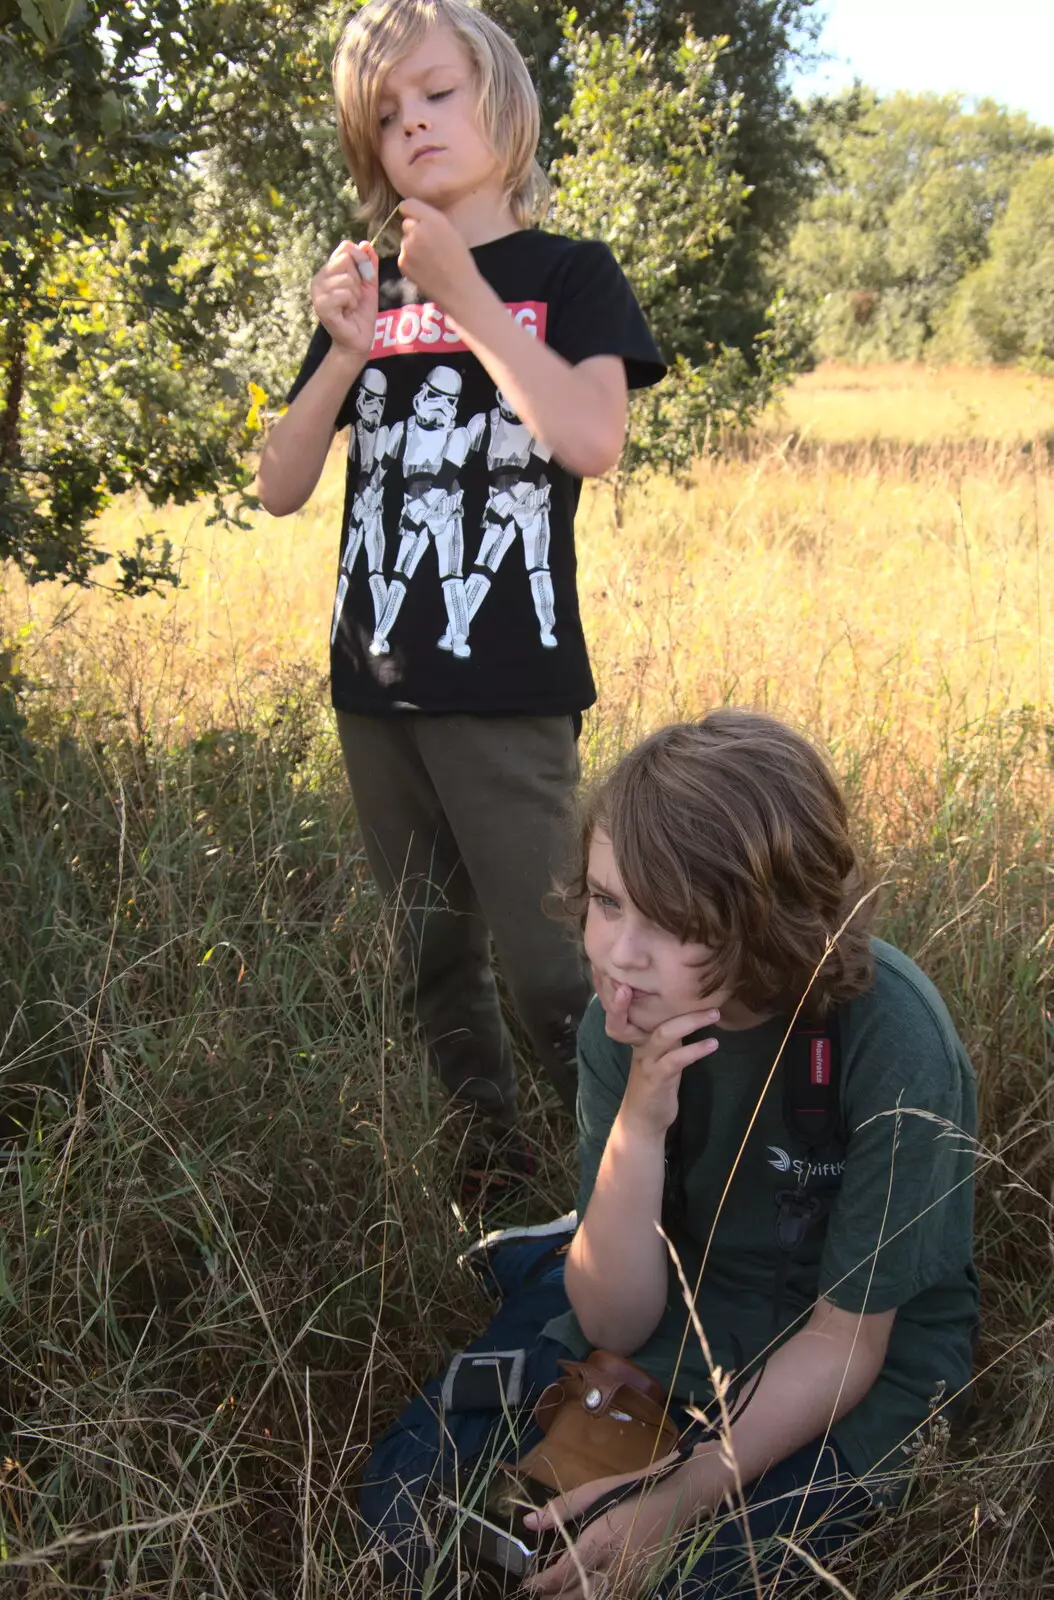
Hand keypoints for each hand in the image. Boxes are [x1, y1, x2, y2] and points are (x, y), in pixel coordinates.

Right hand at [310, 240, 378, 359]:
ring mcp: (317, 292)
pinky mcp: (321, 306)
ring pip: (347, 278)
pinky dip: (352, 303)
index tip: (364, 279)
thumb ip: (368, 264)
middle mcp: (319, 278)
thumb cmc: (362, 312)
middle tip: (355, 296)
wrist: (359, 338)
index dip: (361, 260)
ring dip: (356, 294)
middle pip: (346, 260)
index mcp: (328, 271)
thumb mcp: (369, 284)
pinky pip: (344, 293)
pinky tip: (347, 312)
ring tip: (351, 306)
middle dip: (359, 279)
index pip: (345, 247)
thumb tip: (366, 243)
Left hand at [397, 198, 480, 314]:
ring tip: (429, 261)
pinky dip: (410, 262)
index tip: (416, 219)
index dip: (411, 212)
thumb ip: (432, 221)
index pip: (408, 205)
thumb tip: (416, 217)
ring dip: (412, 248)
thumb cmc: (460, 261)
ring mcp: (407, 247)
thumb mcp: (452, 231)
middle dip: (414, 231)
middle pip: (406, 223)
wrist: (459, 290)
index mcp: (433, 220)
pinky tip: (424, 270)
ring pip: (404, 241)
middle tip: (429, 245)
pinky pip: (403, 257)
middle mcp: (417, 231)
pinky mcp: (402, 263)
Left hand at [523, 1474, 689, 1598]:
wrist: (680, 1495)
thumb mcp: (595, 1491)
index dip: (541, 1584)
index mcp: (602, 1539)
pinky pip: (616, 1599)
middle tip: (539, 1594)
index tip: (528, 1584)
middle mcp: (617, 1566)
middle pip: (579, 1598)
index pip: (564, 1575)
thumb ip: (561, 1509)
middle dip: (555, 1599)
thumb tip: (528, 1522)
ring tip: (557, 1595)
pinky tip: (585, 1590)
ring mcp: (633, 1580)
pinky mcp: (644, 1585)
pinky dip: (596, 1598)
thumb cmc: (634, 1488)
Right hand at [600, 985, 719, 1139]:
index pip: (638, 1008)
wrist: (642, 1119)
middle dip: (681, 1004)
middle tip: (710, 995)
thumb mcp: (659, 1053)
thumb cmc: (654, 1082)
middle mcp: (641, 1045)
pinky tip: (712, 1043)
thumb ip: (669, 1033)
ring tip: (715, 1013)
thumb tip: (692, 1011)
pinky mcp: (657, 1079)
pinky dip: (696, 1050)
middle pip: (656, 1017)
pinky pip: (676, 1060)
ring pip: (666, 1034)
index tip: (663, 978)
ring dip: (692, 1021)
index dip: (644, 992)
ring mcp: (648, 1061)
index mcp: (641, 1036)